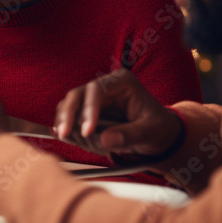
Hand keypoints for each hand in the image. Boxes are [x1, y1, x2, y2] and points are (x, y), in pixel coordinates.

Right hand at [53, 69, 182, 159]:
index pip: (97, 90)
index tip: (87, 132)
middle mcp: (104, 85)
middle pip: (77, 94)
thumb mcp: (149, 132)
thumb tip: (105, 140)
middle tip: (64, 134)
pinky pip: (70, 116)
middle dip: (68, 115)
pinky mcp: (87, 111)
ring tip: (70, 140)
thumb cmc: (157, 127)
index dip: (89, 109)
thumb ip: (129, 135)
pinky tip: (70, 139)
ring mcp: (94, 98)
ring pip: (69, 104)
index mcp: (122, 82)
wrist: (157, 134)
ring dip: (66, 123)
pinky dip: (68, 128)